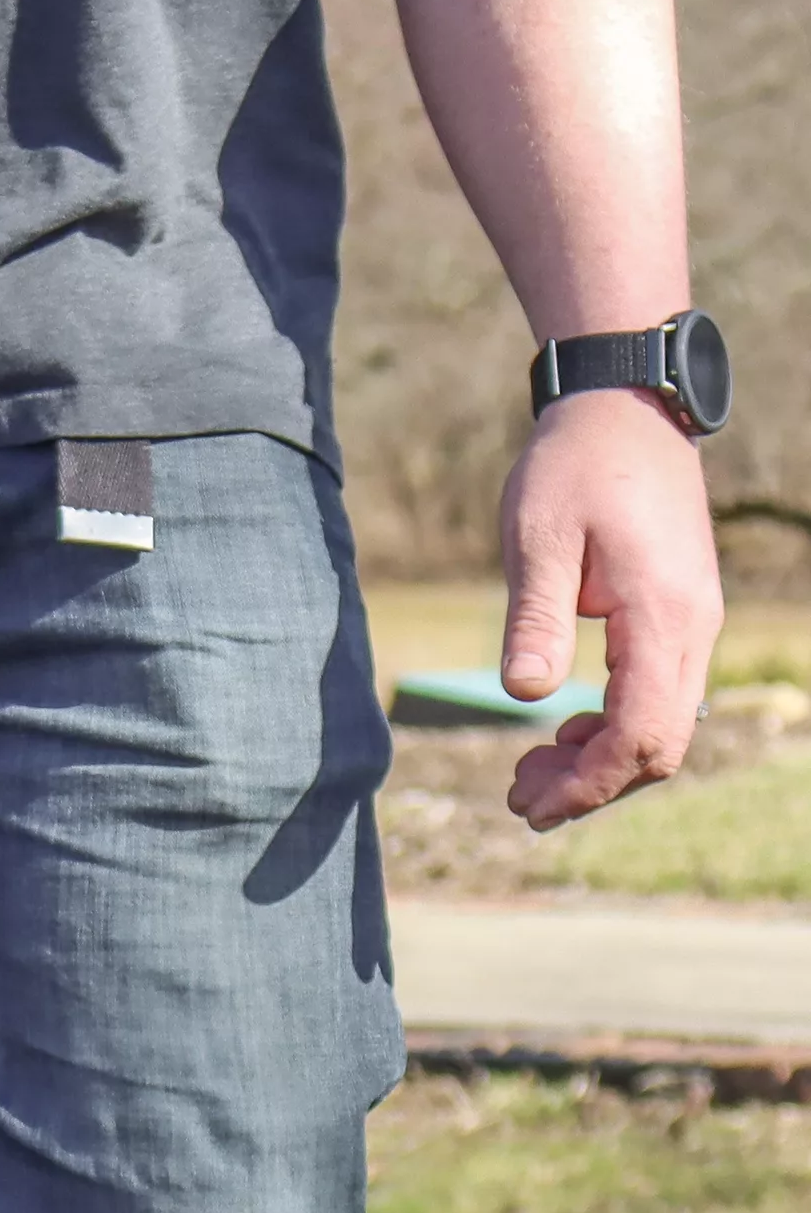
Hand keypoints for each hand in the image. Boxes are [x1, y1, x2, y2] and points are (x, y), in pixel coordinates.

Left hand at [497, 386, 722, 830]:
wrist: (621, 407)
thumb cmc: (573, 466)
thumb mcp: (539, 538)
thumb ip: (536, 618)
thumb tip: (527, 695)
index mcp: (663, 615)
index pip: (640, 734)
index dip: (588, 784)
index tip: (528, 806)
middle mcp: (693, 626)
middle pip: (660, 746)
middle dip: (592, 787)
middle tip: (518, 798)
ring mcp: (692, 622)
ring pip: (663, 729)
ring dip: (600, 763)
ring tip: (528, 772)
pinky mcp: (677, 618)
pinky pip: (658, 698)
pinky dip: (611, 730)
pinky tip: (560, 732)